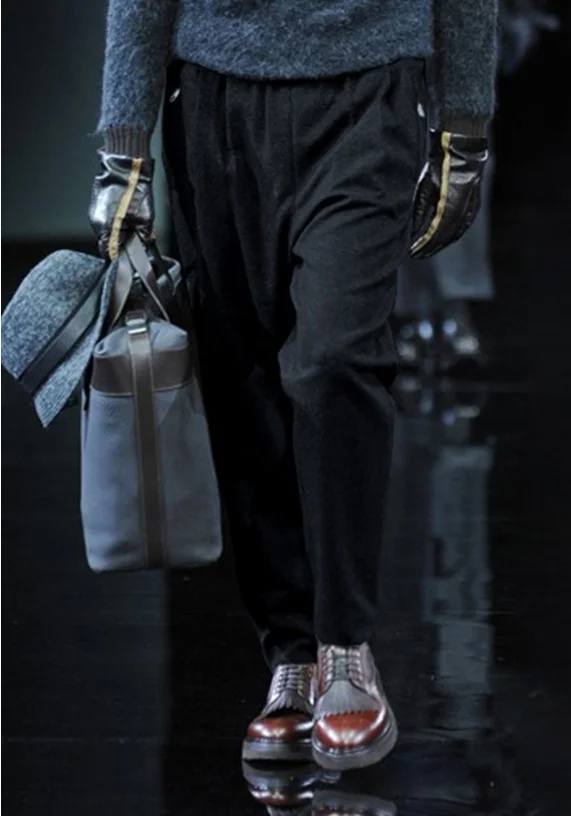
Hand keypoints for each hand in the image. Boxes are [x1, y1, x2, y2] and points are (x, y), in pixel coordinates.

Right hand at [88, 150, 154, 259]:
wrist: (126, 164)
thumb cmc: (135, 187)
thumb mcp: (146, 217)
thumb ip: (144, 235)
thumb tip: (145, 243)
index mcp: (107, 228)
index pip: (110, 253)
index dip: (122, 256)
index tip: (131, 255)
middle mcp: (97, 222)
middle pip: (107, 242)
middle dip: (121, 243)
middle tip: (134, 239)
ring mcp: (95, 212)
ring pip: (106, 231)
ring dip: (118, 231)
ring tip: (131, 223)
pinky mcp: (97, 204)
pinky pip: (104, 220)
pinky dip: (114, 221)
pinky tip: (124, 214)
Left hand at [409, 130, 487, 259]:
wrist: (463, 148)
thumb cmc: (441, 164)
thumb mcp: (425, 186)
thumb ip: (419, 211)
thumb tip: (412, 232)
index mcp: (449, 205)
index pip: (435, 233)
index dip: (423, 245)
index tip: (412, 252)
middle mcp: (463, 210)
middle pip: (445, 237)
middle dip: (430, 248)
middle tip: (417, 255)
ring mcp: (471, 208)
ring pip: (455, 234)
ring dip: (441, 244)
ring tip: (428, 250)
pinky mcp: (474, 205)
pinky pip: (462, 227)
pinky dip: (452, 236)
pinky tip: (443, 240)